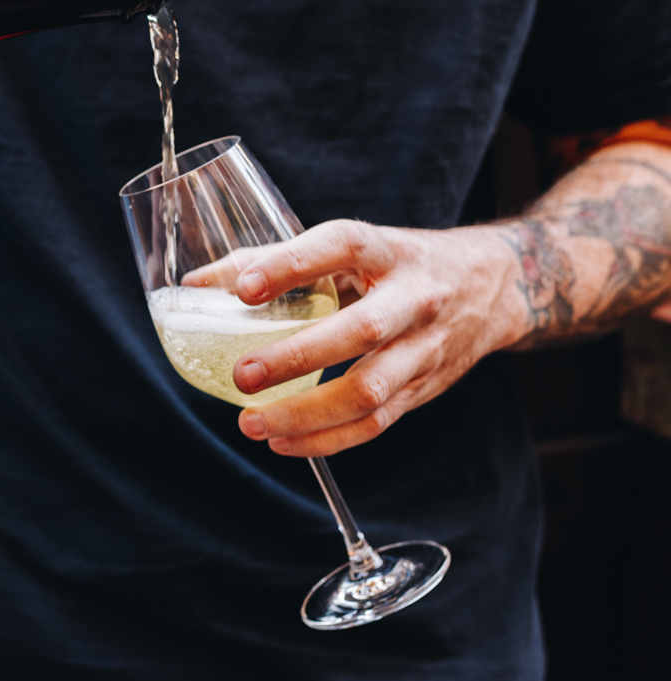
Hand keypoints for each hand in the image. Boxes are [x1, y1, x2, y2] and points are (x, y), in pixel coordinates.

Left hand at [210, 220, 520, 456]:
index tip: (244, 290)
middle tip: (242, 375)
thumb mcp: (350, 247)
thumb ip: (274, 260)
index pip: (341, 246)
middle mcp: (413, 297)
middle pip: (361, 331)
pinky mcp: (424, 388)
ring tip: (252, 424)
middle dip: (297, 358)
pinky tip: (284, 443)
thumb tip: (197, 285)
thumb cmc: (398, 263)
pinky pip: (377, 423)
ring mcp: (424, 348)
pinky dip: (327, 440)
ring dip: (307, 415)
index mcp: (388, 249)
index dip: (291, 266)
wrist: (492, 286)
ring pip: (370, 390)